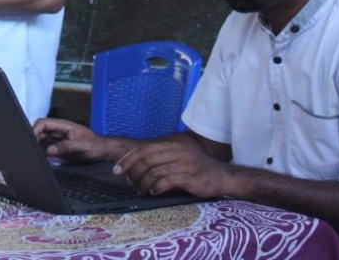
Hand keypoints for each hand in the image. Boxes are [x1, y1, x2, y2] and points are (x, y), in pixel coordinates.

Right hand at [32, 117, 114, 162]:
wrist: (103, 150)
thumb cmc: (95, 146)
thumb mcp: (82, 146)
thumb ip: (66, 147)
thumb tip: (49, 150)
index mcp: (64, 125)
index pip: (43, 122)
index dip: (35, 129)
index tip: (32, 139)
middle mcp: (60, 129)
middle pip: (40, 128)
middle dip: (33, 136)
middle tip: (31, 148)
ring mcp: (59, 136)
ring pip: (42, 136)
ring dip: (36, 142)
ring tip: (34, 151)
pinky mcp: (60, 144)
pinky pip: (47, 143)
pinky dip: (41, 147)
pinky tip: (40, 153)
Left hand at [115, 139, 235, 197]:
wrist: (221, 177)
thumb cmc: (196, 170)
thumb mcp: (178, 158)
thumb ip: (159, 160)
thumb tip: (134, 169)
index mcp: (172, 145)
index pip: (143, 149)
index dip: (127, 159)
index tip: (117, 170)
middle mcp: (177, 151)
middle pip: (145, 159)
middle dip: (132, 172)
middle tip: (129, 184)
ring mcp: (184, 163)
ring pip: (154, 172)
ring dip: (143, 184)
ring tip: (141, 191)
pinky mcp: (189, 176)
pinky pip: (166, 181)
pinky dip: (156, 188)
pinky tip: (154, 192)